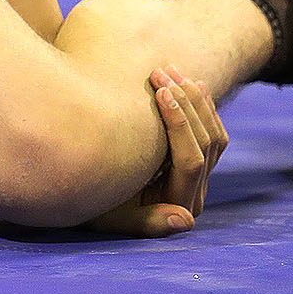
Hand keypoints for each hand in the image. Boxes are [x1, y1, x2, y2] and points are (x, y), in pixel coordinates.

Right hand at [84, 66, 228, 236]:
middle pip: (206, 144)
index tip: (159, 92)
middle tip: (159, 71)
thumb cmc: (87, 206)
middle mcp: (193, 193)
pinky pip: (208, 131)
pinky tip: (188, 82)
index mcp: (177, 204)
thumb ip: (144, 223)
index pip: (191, 161)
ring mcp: (196, 177)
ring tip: (170, 70)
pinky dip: (200, 105)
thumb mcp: (106, 218)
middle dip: (186, 103)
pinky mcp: (191, 161)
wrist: (79, 194)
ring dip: (195, 99)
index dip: (179, 125)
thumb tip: (187, 220)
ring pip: (213, 134)